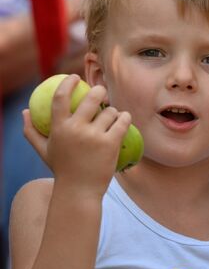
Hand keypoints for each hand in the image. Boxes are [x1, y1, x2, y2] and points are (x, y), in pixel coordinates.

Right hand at [22, 74, 130, 197]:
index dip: (68, 83)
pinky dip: (125, 118)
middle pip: (91, 98)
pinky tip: (124, 119)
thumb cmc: (62, 169)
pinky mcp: (111, 143)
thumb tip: (25, 111)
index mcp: (59, 128)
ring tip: (112, 117)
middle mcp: (76, 129)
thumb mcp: (44, 150)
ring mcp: (94, 136)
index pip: (60, 97)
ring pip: (110, 111)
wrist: (79, 191)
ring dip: (113, 111)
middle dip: (99, 91)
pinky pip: (122, 121)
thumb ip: (31, 131)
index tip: (75, 77)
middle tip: (101, 93)